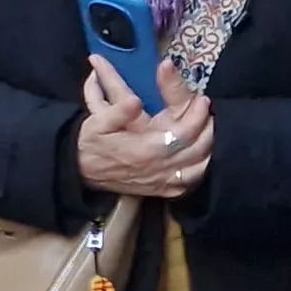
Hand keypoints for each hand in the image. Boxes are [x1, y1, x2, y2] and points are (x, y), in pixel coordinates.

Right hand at [77, 57, 214, 198]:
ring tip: (209, 131)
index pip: (182, 134)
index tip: (202, 100)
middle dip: (208, 129)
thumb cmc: (90, 144)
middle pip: (196, 151)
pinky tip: (201, 157)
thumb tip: (135, 100)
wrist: (80, 171)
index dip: (196, 117)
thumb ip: (117, 111)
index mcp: (143, 150)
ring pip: (197, 168)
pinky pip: (188, 183)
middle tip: (211, 112)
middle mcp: (156, 168)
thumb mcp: (96, 123)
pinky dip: (199, 169)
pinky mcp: (160, 191)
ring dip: (209, 150)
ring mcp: (160, 182)